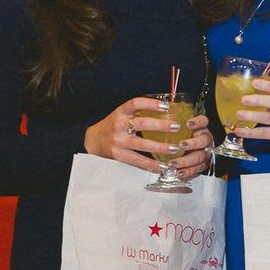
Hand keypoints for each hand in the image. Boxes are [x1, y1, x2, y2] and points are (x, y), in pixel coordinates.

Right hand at [84, 97, 212, 176]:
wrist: (93, 141)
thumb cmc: (113, 126)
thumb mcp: (122, 115)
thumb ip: (139, 113)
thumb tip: (167, 109)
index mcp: (120, 112)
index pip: (135, 103)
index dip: (151, 104)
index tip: (166, 106)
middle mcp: (118, 126)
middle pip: (141, 124)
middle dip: (161, 125)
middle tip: (176, 127)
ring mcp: (118, 141)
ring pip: (142, 145)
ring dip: (160, 147)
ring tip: (175, 148)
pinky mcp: (118, 155)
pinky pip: (137, 161)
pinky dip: (151, 164)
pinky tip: (163, 166)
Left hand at [234, 78, 269, 146]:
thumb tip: (246, 89)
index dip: (267, 85)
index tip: (254, 83)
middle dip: (258, 100)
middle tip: (244, 99)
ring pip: (269, 118)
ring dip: (252, 116)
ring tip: (239, 114)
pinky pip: (264, 133)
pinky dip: (250, 133)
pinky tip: (239, 131)